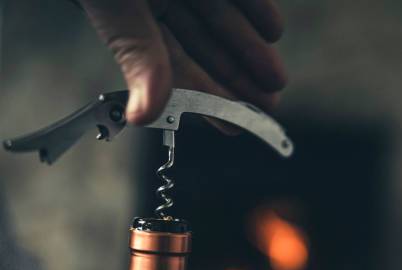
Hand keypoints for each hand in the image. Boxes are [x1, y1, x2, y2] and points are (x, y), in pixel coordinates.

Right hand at [78, 0, 286, 123]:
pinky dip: (254, 6)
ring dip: (250, 51)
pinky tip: (273, 29)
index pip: (172, 71)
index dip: (204, 100)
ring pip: (221, 20)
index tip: (234, 126)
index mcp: (131, 20)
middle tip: (266, 109)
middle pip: (202, 49)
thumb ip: (139, 56)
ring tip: (277, 81)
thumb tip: (142, 117)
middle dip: (236, 81)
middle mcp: (158, 2)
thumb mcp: (124, 8)